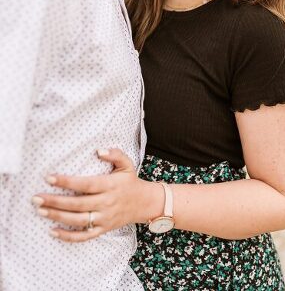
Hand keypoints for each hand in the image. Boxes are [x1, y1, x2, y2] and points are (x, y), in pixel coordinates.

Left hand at [32, 148, 157, 242]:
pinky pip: (84, 236)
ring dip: (57, 216)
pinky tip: (53, 231)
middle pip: (78, 204)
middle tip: (36, 197)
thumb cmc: (131, 182)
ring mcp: (105, 218)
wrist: (145, 203)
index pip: (86, 184)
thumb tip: (99, 150)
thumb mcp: (127, 164)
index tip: (49, 177)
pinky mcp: (103, 229)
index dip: (67, 181)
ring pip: (78, 220)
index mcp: (111, 185)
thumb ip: (115, 154)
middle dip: (55, 201)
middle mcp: (107, 203)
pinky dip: (68, 236)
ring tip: (40, 210)